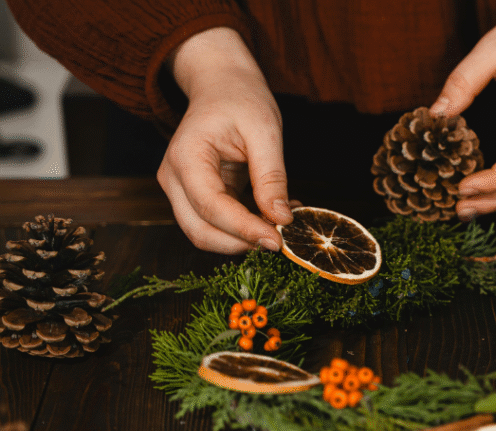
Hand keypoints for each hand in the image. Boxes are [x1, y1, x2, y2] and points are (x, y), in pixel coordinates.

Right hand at [158, 27, 293, 253]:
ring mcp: (181, 189)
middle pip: (200, 231)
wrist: (222, 85)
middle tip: (282, 238)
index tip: (278, 240)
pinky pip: (216, 224)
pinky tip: (273, 214)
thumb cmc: (241, 98)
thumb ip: (271, 177)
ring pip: (205, 234)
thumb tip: (281, 219)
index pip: (211, 207)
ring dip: (243, 238)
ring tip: (281, 221)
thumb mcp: (265, 131)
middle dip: (241, 242)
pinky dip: (244, 228)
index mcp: (186, 157)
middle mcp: (174, 178)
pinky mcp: (196, 196)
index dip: (244, 229)